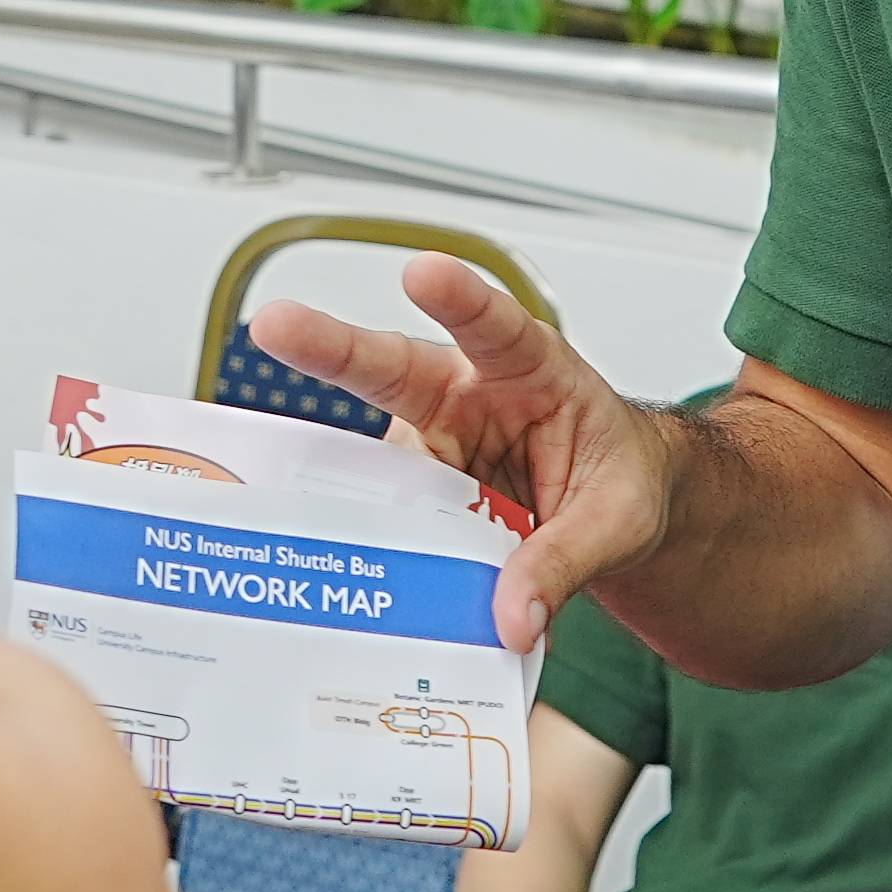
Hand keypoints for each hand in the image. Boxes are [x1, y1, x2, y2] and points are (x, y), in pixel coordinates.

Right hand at [245, 257, 675, 652]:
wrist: (614, 504)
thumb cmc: (618, 479)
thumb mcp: (616, 521)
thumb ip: (566, 561)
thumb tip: (511, 617)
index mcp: (531, 369)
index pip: (496, 325)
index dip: (459, 298)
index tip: (424, 274)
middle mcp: (465, 396)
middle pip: (391, 367)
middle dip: (329, 346)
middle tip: (273, 325)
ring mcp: (430, 445)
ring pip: (376, 460)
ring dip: (344, 489)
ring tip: (324, 527)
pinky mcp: (412, 493)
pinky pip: (384, 522)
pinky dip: (375, 551)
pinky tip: (360, 582)